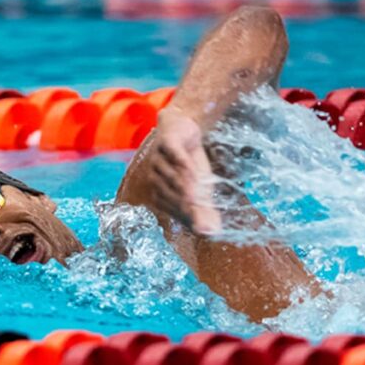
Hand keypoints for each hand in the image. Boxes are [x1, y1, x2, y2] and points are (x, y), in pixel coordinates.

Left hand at [146, 109, 221, 233]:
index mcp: (159, 191)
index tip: (201, 225)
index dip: (185, 216)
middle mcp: (154, 176)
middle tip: (200, 209)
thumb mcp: (199, 189)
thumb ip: (202, 211)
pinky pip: (173, 153)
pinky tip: (194, 170)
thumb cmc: (190, 164)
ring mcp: (159, 159)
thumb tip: (209, 234)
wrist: (185, 130)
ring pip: (171, 174)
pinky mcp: (167, 141)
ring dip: (184, 183)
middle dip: (184, 202)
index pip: (171, 208)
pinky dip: (183, 162)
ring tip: (198, 193)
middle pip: (170, 192)